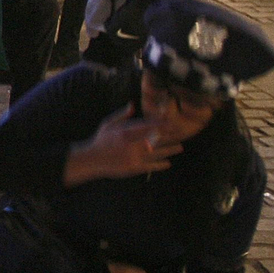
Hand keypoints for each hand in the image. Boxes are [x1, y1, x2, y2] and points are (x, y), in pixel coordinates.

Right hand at [67, 104, 182, 183]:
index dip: (163, 124)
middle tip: (181, 134)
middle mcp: (132, 143)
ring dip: (170, 150)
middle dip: (170, 136)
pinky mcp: (134, 168)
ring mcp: (134, 156)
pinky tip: (168, 162)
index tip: (173, 123)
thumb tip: (133, 104)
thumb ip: (122, 115)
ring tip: (179, 147)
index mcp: (126, 131)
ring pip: (158, 152)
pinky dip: (161, 164)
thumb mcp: (108, 123)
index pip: (149, 126)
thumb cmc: (100, 140)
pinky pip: (152, 166)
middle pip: (156, 139)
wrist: (92, 159)